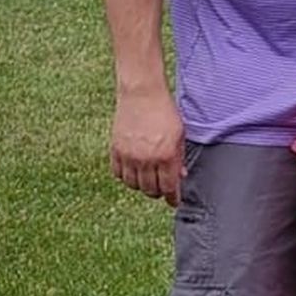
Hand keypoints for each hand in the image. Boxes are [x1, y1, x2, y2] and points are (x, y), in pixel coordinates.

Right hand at [109, 88, 185, 206]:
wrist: (142, 93)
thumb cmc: (164, 111)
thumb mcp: (179, 134)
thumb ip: (179, 157)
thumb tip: (180, 176)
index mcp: (166, 156)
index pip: (168, 188)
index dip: (172, 198)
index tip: (173, 201)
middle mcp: (146, 159)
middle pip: (150, 190)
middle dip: (158, 192)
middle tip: (162, 189)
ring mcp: (129, 156)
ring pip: (133, 185)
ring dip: (142, 186)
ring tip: (148, 180)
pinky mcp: (116, 150)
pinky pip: (118, 174)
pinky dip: (126, 176)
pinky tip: (133, 171)